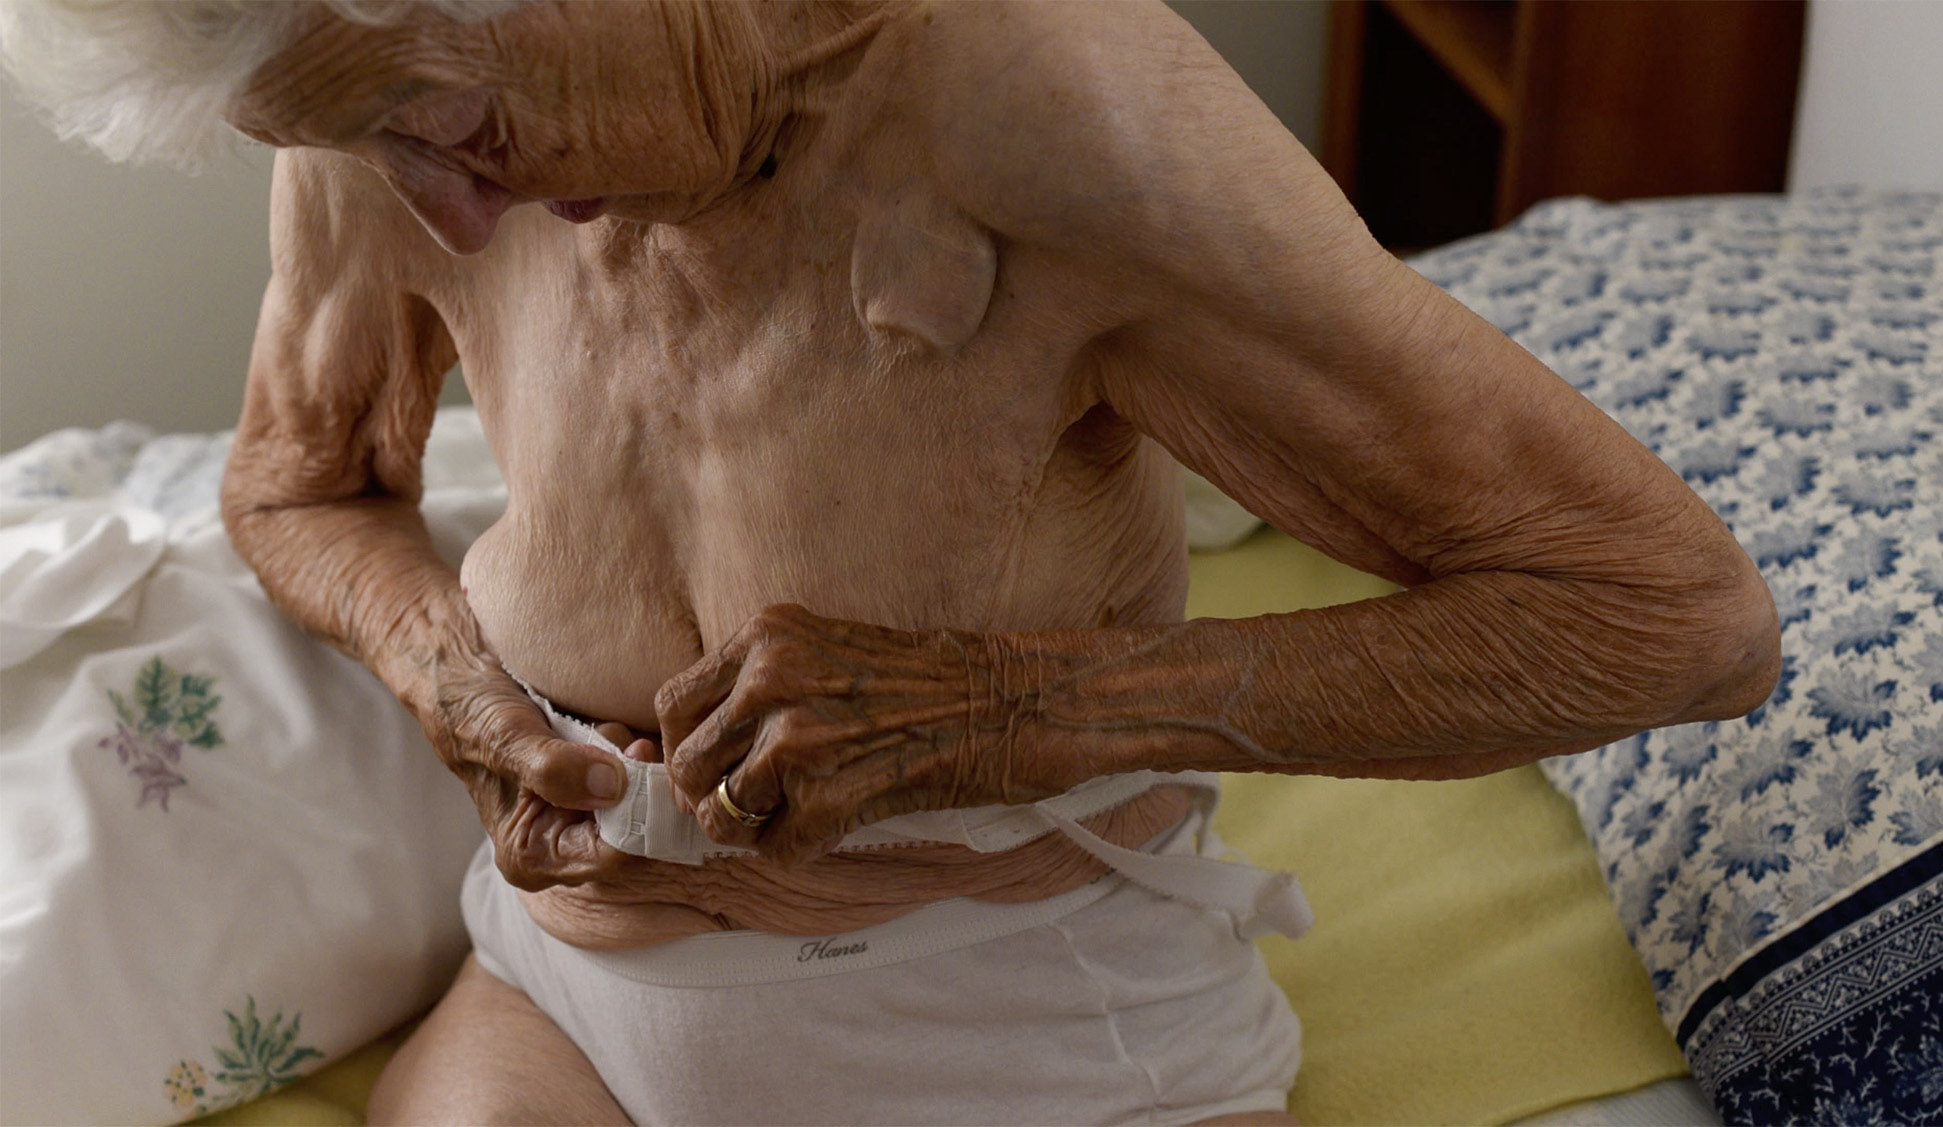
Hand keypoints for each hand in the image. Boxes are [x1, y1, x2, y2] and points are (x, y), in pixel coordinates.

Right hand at [420, 653, 645, 890]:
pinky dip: (634, 753)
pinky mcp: (596, 791)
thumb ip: (553, 768)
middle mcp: (562, 845)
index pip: (612, 856)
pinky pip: (640, 782)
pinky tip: (608, 729)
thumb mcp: (505, 738)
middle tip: (626, 740)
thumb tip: (612, 788)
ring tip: (600, 729)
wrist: (466, 683)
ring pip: (642, 805)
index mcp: (533, 856)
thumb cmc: (473, 714)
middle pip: (635, 832)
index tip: (640, 755)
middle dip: (638, 784)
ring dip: (635, 762)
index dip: (638, 811)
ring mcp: (582, 818)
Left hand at [657, 604, 1059, 864]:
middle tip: (748, 806)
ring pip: (722, 813)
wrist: (1009, 701)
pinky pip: (778, 848)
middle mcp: (772, 679)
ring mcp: (800, 738)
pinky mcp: (832, 794)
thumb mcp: (824, 650)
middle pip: (688, 763)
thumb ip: (757, 685)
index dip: (684, 749)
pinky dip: (800, 849)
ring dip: (752, 829)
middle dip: (710, 797)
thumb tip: (686, 749)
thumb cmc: (926, 679)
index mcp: (767, 636)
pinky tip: (834, 827)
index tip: (711, 768)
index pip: (673, 705)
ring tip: (793, 817)